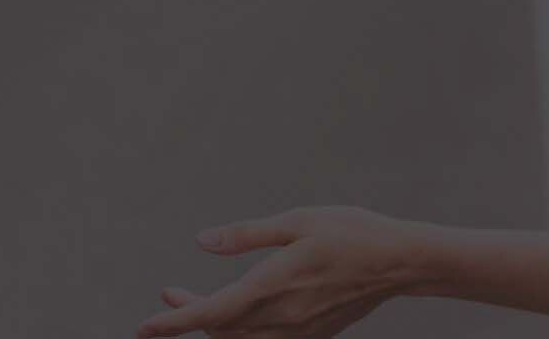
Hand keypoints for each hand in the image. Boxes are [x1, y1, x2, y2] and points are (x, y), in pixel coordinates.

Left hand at [137, 206, 433, 337]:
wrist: (401, 262)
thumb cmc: (354, 234)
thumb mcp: (298, 221)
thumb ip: (247, 235)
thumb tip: (203, 241)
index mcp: (273, 285)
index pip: (210, 313)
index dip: (173, 322)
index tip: (147, 326)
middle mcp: (282, 317)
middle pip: (220, 331)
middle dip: (187, 319)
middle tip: (168, 297)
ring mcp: (298, 331)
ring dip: (214, 328)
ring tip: (196, 307)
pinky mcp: (313, 335)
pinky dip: (242, 334)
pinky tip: (239, 316)